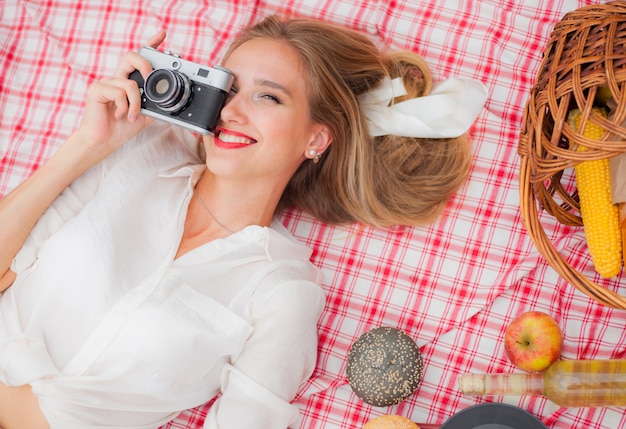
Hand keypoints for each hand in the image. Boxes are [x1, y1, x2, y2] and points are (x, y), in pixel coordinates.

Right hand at [71, 31, 166, 159]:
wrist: (104, 140)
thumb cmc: (122, 127)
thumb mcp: (145, 115)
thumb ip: (155, 105)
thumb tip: (170, 101)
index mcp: (128, 81)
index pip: (139, 58)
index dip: (151, 44)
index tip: (163, 35)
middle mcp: (117, 78)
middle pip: (131, 57)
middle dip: (145, 65)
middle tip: (150, 80)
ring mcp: (106, 82)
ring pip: (130, 83)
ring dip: (136, 104)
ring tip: (131, 115)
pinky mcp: (96, 89)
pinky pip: (119, 92)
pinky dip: (125, 107)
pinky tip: (119, 115)